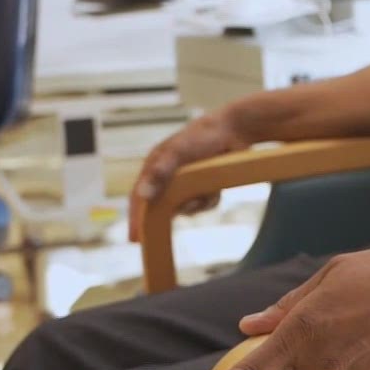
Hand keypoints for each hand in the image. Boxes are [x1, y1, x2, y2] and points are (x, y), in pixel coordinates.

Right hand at [128, 109, 252, 239]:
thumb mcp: (177, 152)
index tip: (135, 239)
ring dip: (197, 204)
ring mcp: (186, 183)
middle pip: (162, 207)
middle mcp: (167, 177)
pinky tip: (217, 188)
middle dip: (174, 213)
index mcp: (154, 166)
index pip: (139, 196)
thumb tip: (143, 194)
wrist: (234, 130)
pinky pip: (203, 205)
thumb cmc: (201, 137)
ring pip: (186, 208)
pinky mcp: (203, 187)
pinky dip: (210, 200)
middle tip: (175, 225)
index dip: (136, 217)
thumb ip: (159, 171)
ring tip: (208, 189)